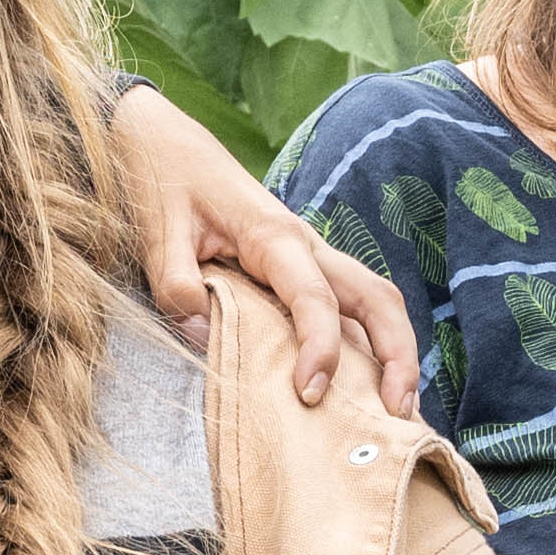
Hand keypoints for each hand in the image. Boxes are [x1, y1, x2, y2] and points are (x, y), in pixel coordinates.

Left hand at [105, 87, 421, 409]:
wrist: (163, 139)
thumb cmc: (162, 180)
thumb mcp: (156, 232)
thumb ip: (177, 284)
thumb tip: (202, 331)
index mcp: (273, 236)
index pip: (315, 298)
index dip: (320, 348)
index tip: (309, 394)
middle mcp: (306, 246)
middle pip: (377, 298)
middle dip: (398, 355)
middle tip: (397, 414)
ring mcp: (311, 256)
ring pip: (376, 301)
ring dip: (396, 352)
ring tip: (399, 411)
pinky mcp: (303, 267)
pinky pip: (351, 306)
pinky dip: (372, 344)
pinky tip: (367, 386)